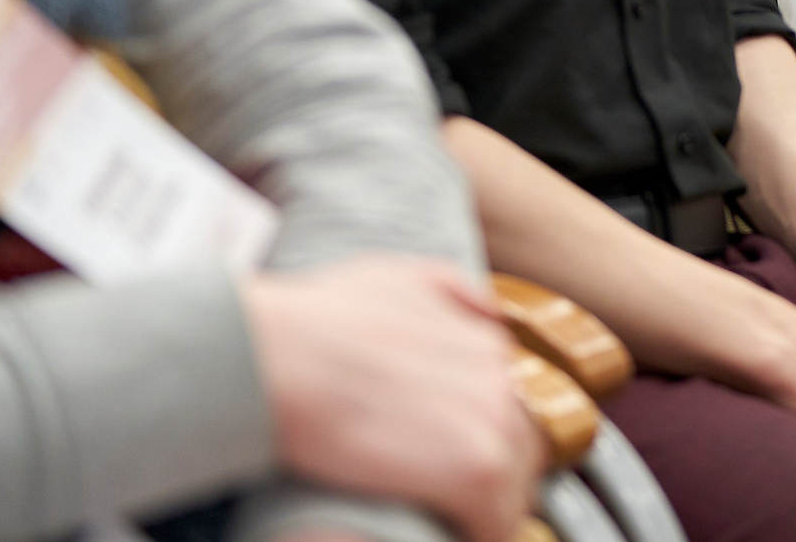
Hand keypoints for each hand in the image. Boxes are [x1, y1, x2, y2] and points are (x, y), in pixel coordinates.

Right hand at [243, 256, 544, 541]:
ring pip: (514, 489)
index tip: (449, 456)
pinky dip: (477, 535)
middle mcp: (503, 380)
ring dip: (485, 510)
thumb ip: (452, 294)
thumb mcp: (397, 279)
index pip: (508, 408)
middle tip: (446, 497)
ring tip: (447, 521)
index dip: (478, 437)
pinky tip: (449, 537)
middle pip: (519, 449)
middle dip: (489, 476)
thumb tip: (489, 315)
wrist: (275, 357)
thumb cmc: (319, 320)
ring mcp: (494, 424)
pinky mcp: (476, 471)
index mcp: (487, 345)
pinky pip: (496, 522)